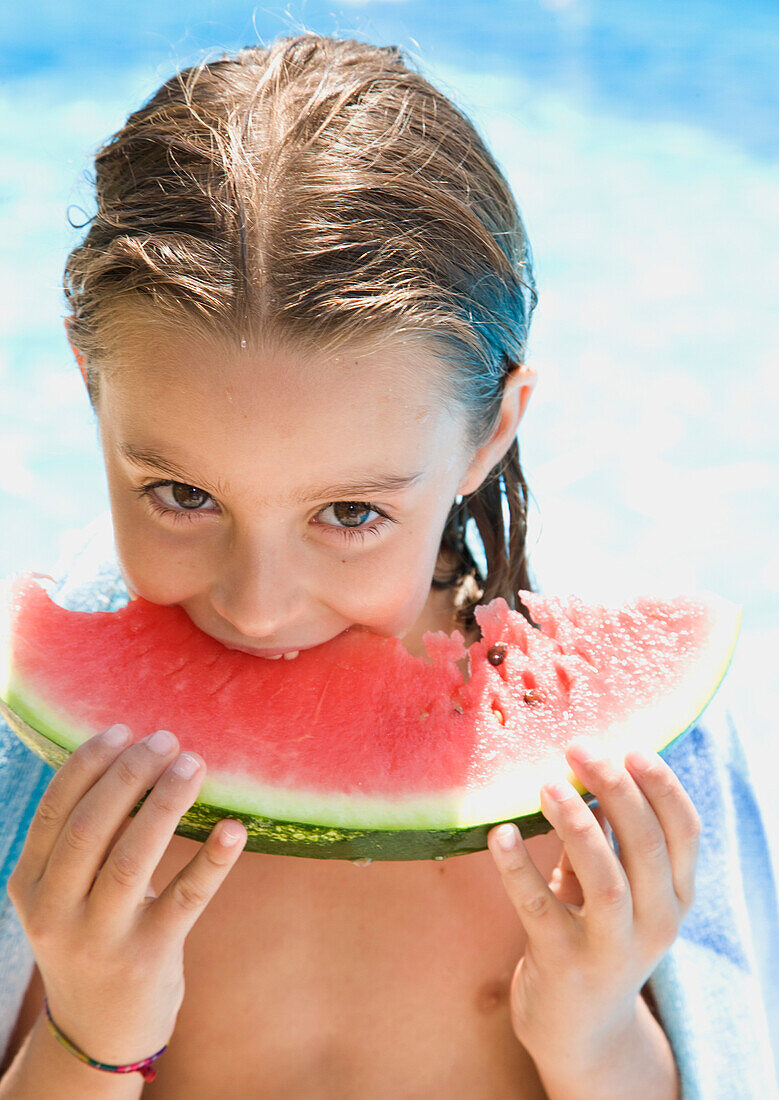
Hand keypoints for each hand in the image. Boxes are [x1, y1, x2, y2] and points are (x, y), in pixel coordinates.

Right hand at [7, 724, 246, 1065]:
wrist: (99, 1032)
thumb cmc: (90, 936)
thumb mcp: (63, 894)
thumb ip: (81, 839)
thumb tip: (130, 755)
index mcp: (30, 885)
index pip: (54, 810)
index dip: (88, 763)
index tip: (124, 729)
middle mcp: (57, 912)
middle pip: (90, 828)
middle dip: (129, 774)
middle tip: (167, 741)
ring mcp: (101, 938)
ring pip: (130, 859)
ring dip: (165, 804)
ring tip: (194, 764)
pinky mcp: (149, 957)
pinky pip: (184, 899)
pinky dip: (211, 861)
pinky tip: (234, 830)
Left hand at [487, 742, 700, 1069]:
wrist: (578, 1030)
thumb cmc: (593, 935)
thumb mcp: (615, 886)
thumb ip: (609, 836)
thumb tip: (588, 767)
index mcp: (675, 896)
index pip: (685, 831)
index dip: (661, 785)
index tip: (629, 747)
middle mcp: (655, 924)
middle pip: (647, 846)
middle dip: (616, 789)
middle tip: (578, 749)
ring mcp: (610, 949)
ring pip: (607, 880)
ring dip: (578, 824)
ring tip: (546, 784)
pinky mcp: (562, 964)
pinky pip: (539, 908)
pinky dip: (518, 868)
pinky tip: (500, 834)